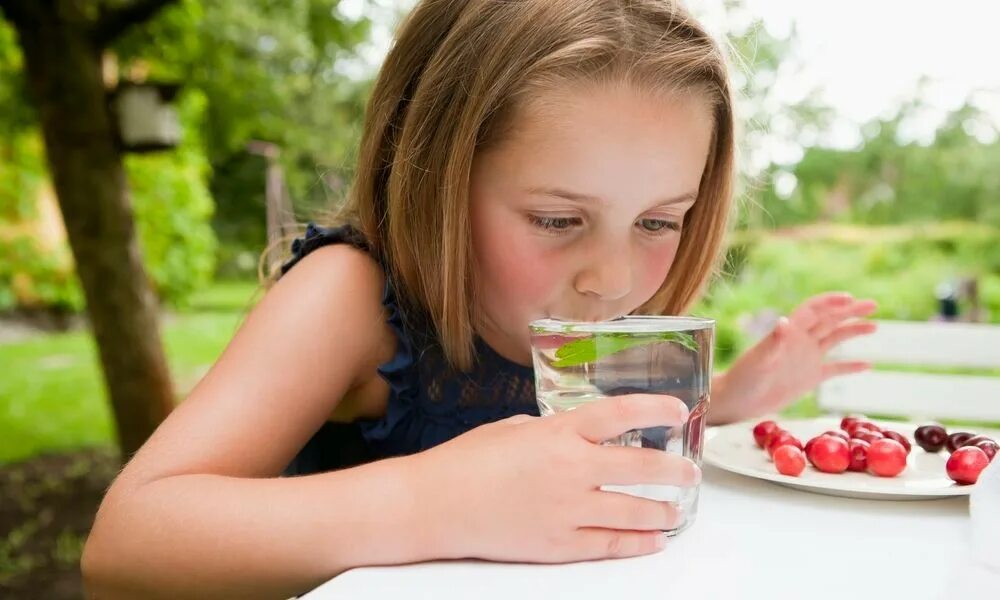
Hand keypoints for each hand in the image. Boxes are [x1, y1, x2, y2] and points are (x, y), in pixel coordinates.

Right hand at [409, 394, 698, 562]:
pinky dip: (636, 543)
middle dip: (674, 470)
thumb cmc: (466, 461)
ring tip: (677, 509)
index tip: (678, 410)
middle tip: (690, 471)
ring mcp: (567, 510)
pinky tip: (653, 540)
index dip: (655, 410)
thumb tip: (575, 436)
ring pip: (632, 511)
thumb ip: (551, 431)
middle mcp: (570, 470)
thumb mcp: (513, 428)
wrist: (434, 505)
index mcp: (557, 433)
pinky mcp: (558, 545)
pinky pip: (609, 545)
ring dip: (662, 510)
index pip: (620, 414)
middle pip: (640, 468)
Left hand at [712, 292, 876, 423]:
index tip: (850, 298)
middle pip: (829, 320)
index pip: (813, 310)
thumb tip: (783, 321)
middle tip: (874, 304)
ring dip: (853, 331)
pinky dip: (850, 366)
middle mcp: (800, 341)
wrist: (739, 400)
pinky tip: (867, 365)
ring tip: (874, 326)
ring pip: (834, 339)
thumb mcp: (758, 359)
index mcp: (789, 332)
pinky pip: (834, 369)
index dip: (831, 301)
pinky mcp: (809, 377)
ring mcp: (806, 358)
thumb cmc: (744, 377)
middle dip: (851, 311)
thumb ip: (773, 341)